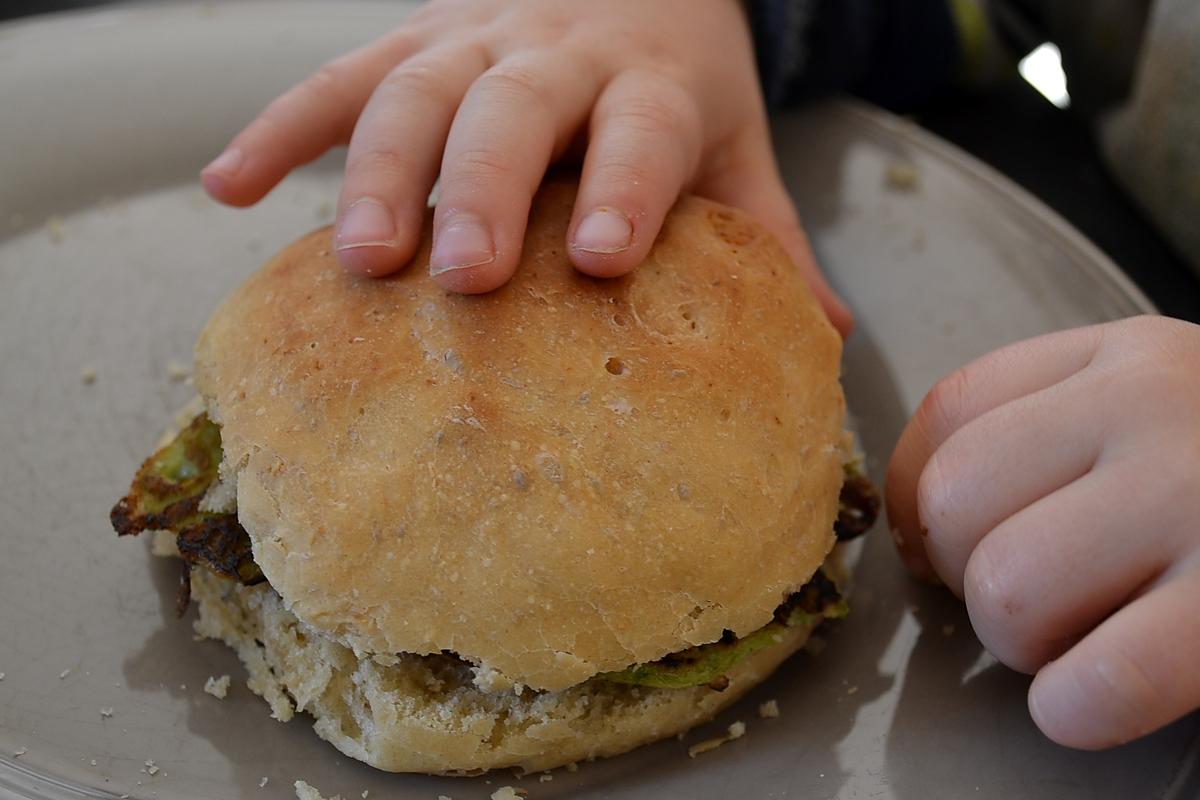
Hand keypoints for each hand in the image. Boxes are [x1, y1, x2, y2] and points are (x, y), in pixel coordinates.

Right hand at [200, 0, 851, 333]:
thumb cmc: (681, 87)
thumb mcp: (736, 148)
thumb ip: (767, 236)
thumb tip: (823, 336)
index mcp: (655, 87)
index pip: (642, 133)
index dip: (621, 187)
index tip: (598, 256)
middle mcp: (562, 55)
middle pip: (513, 107)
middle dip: (482, 185)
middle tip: (459, 274)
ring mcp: (478, 39)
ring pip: (416, 88)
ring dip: (379, 168)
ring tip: (357, 256)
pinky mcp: (418, 40)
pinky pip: (339, 77)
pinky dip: (282, 128)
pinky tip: (228, 185)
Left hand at [887, 315, 1199, 748]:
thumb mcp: (1160, 401)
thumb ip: (1050, 423)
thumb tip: (918, 513)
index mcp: (1122, 354)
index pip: (950, 411)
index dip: (914, 495)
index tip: (937, 541)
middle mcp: (1159, 407)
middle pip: (957, 502)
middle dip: (969, 577)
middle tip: (1029, 600)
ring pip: (1008, 587)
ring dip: (1024, 644)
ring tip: (1081, 642)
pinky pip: (1100, 678)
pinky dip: (1075, 706)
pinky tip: (1096, 699)